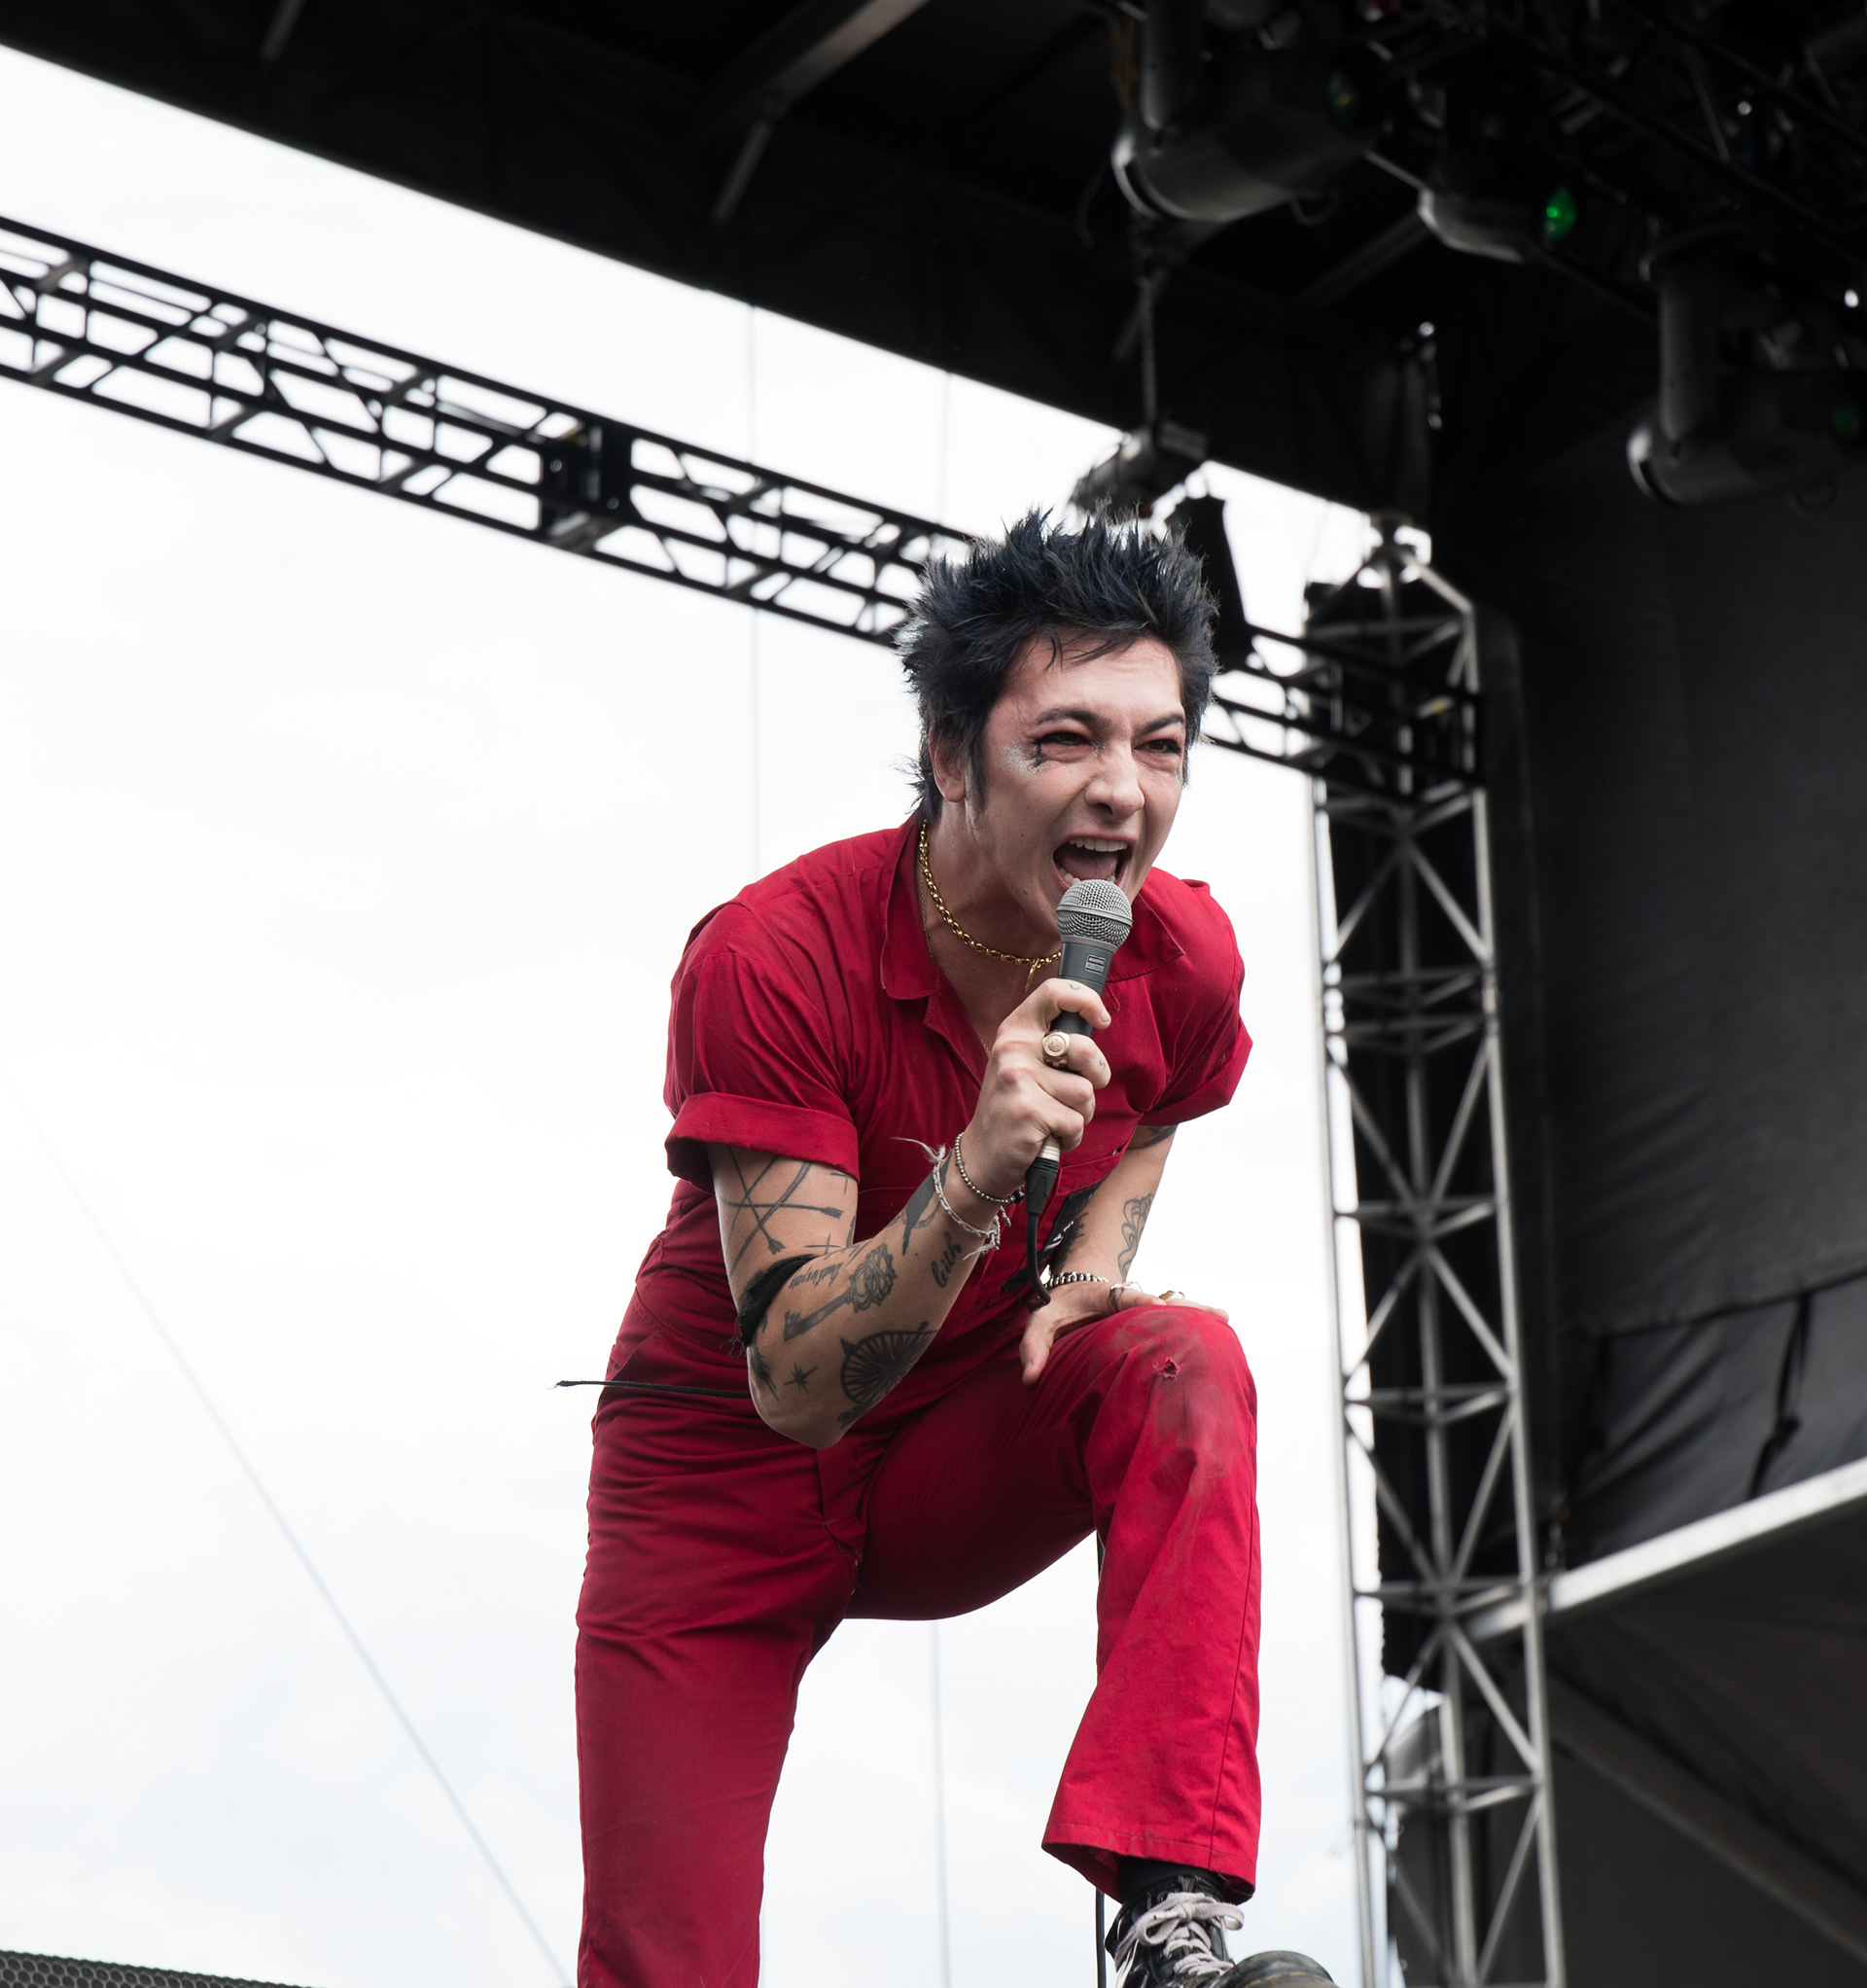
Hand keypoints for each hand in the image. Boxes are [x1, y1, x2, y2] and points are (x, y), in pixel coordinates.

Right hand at [957, 976, 1111, 1201]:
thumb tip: (1095, 1023)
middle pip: (1085, 1050)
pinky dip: (1070, 1137)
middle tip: (1080, 1092)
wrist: (982, 1157)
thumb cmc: (1014, 1109)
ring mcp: (1017, 1079)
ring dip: (1080, 1114)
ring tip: (1053, 1120)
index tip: (1102, 1020)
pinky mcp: (1028, 1112)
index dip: (1087, 1000)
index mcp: (1014, 1030)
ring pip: (1085, 1092)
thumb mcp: (1022, 1065)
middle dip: (1097, 1076)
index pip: (1054, 992)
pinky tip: (1047, 1137)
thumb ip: (1051, 1044)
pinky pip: (1076, 1122)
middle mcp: (1012, 1048)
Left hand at [1019, 1280, 1230, 1385]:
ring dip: (1198, 1311)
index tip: (1157, 1306)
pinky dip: (1196, 1319)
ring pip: (1174, 1304)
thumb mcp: (1039, 1321)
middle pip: (1161, 1298)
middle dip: (1184, 1308)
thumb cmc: (1057, 1309)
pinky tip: (1221, 1326)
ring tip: (1224, 1317)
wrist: (1072, 1289)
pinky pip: (1175, 1314)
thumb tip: (1030, 1378)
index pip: (1124, 1297)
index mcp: (1104, 1295)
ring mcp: (1142, 1306)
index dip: (1141, 1300)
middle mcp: (1129, 1298)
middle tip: (1212, 1314)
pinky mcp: (1150, 1314)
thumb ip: (1033, 1347)